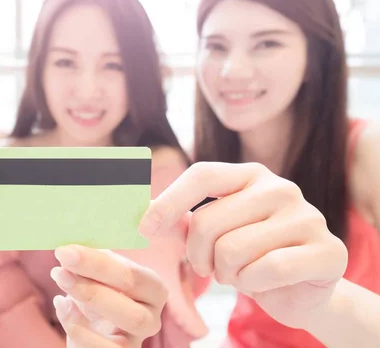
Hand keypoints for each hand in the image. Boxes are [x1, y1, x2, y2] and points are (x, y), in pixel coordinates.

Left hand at [51, 245, 166, 346]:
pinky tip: (62, 305)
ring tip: (60, 284)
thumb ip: (91, 261)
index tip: (67, 250)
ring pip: (127, 324)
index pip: (132, 273)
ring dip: (89, 299)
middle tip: (61, 265)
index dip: (99, 262)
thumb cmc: (97, 296)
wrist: (91, 332)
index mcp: (152, 288)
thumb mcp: (97, 276)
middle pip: (131, 297)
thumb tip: (72, 247)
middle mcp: (151, 316)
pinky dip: (79, 329)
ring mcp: (137, 340)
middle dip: (92, 279)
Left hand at [139, 161, 347, 329]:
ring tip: (239, 274)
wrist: (300, 288)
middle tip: (212, 267)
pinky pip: (266, 270)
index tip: (143, 229)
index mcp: (249, 174)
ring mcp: (307, 216)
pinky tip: (261, 283)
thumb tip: (135, 211)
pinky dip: (253, 285)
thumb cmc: (249, 255)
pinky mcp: (327, 249)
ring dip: (226, 274)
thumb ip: (180, 219)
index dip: (168, 202)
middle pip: (208, 221)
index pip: (201, 175)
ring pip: (233, 250)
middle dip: (198, 256)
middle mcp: (279, 187)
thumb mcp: (213, 233)